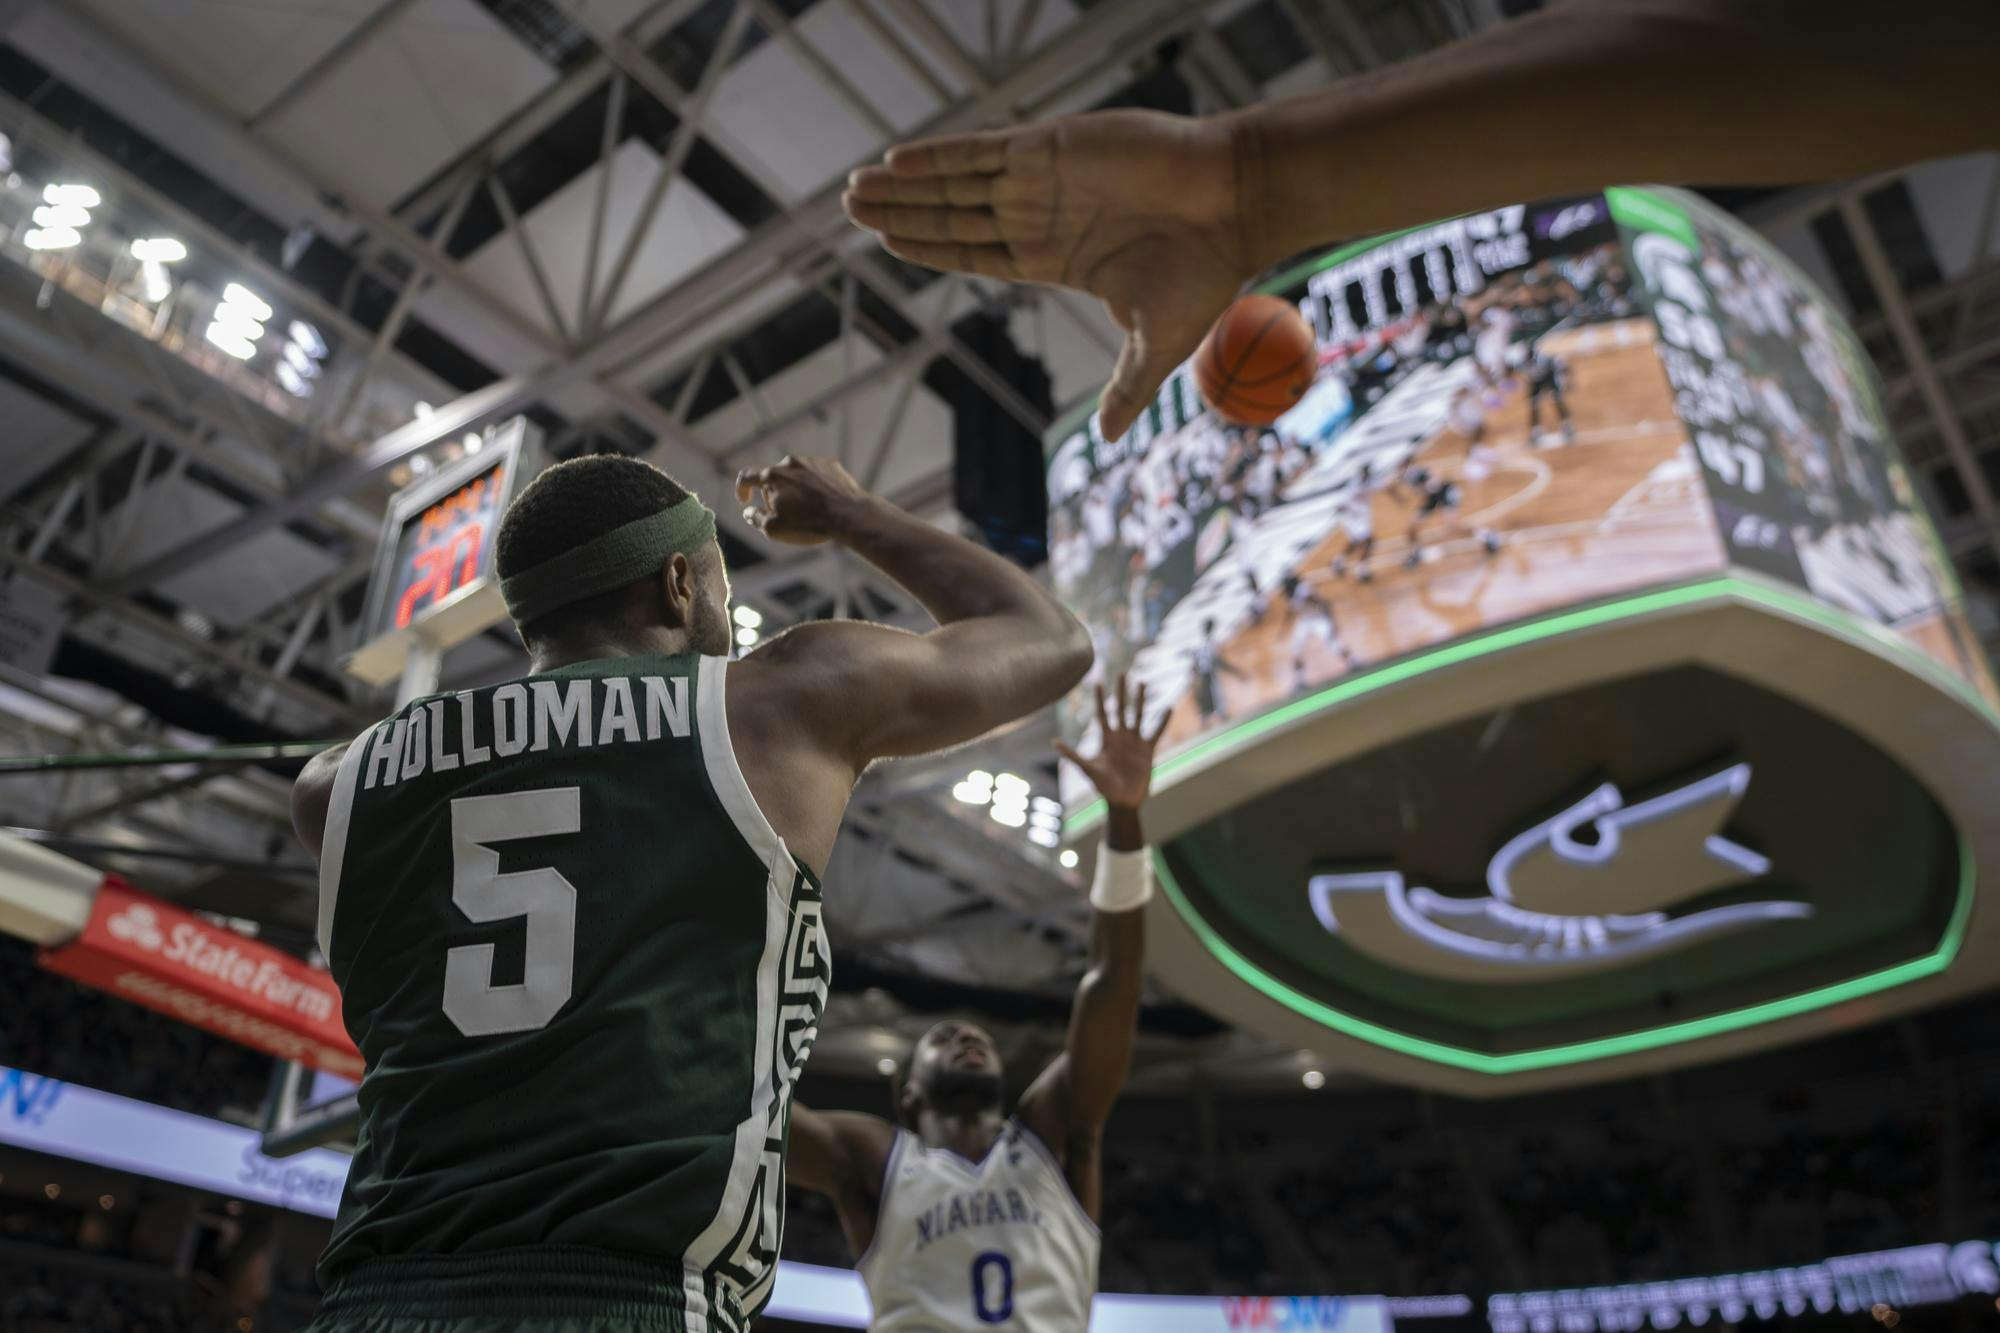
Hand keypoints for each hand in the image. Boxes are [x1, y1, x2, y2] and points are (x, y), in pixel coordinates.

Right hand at [735, 455, 872, 546]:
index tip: (745, 501)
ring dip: (795, 490)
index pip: (747, 476)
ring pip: (795, 475)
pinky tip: (822, 503)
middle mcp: (790, 463)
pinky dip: (813, 486)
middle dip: (773, 495)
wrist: (849, 515)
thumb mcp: (774, 530)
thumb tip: (749, 512)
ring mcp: (811, 461)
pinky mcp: (830, 465)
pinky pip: (815, 474)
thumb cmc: (809, 524)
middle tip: (785, 515)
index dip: (741, 489)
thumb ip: (755, 519)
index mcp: (772, 476)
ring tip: (808, 511)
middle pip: (773, 478)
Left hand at [844, 110, 1253, 440]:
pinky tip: (897, 162)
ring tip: (855, 186)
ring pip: (957, 181)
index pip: (972, 252)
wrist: (1238, 205)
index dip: (929, 247)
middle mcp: (1039, 213)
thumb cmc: (1205, 271)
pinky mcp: (1052, 147)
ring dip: (906, 183)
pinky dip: (939, 155)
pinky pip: (983, 150)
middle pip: (952, 214)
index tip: (885, 242)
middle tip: (848, 210)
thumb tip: (1106, 439)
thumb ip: (1125, 389)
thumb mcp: (1155, 344)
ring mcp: (1042, 178)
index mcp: (1052, 256)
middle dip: (901, 211)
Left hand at [1055, 674, 1166, 810]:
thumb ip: (1072, 755)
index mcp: (1106, 739)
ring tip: (1142, 682)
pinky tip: (1169, 707)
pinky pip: (1156, 731)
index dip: (1099, 698)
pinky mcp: (1148, 749)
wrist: (1123, 801)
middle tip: (1123, 672)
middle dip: (1121, 691)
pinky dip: (1162, 721)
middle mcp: (1120, 736)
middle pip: (1120, 708)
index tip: (1097, 681)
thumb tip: (1053, 741)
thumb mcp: (1088, 769)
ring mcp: (1134, 741)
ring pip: (1138, 715)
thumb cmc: (1103, 787)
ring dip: (1140, 699)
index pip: (1102, 714)